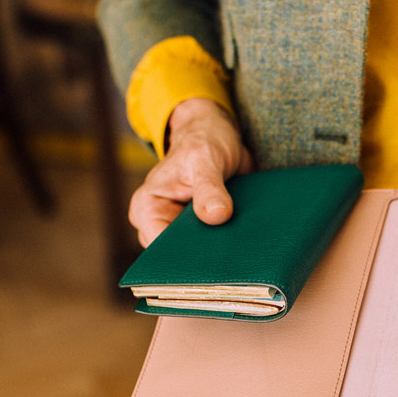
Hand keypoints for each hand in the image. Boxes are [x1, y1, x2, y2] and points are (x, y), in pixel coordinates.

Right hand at [128, 98, 252, 246]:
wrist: (220, 136)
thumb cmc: (203, 140)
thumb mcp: (205, 158)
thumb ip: (208, 187)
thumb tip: (216, 216)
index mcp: (147, 208)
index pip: (159, 248)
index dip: (184, 258)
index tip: (212, 260)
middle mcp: (161, 223)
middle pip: (179, 257)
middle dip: (205, 259)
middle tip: (234, 259)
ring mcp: (183, 230)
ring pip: (200, 255)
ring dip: (221, 253)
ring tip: (244, 249)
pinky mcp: (205, 231)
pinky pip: (216, 247)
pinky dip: (231, 245)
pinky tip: (249, 244)